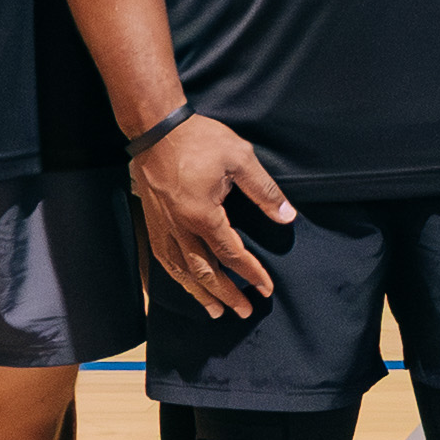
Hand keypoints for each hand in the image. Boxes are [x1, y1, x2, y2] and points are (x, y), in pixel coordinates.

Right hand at [132, 114, 295, 317]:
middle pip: (205, 271)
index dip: (251, 273)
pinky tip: (184, 283)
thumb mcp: (240, 159)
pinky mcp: (152, 221)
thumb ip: (264, 191)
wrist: (156, 128)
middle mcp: (180, 228)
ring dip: (199, 293)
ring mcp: (163, 226)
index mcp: (203, 215)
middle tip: (243, 311)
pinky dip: (176, 276)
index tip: (266, 288)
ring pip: (181, 270)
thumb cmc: (199, 140)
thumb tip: (287, 217)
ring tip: (214, 311)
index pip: (231, 254)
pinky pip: (164, 258)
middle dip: (226, 294)